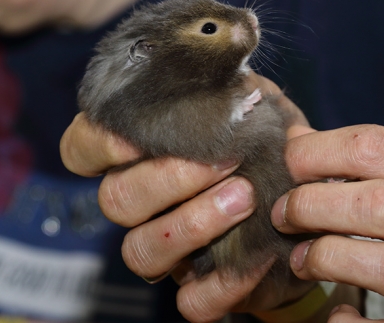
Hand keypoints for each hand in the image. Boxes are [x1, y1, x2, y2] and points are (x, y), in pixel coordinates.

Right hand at [61, 72, 319, 321]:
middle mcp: (142, 208)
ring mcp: (167, 252)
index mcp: (140, 159)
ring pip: (141, 251)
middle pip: (115, 199)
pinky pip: (191, 303)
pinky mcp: (199, 289)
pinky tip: (261, 255)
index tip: (137, 138)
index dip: (99, 144)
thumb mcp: (261, 115)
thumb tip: (241, 82)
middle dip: (166, 178)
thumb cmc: (270, 154)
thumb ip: (245, 94)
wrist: (300, 213)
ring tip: (244, 196)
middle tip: (223, 160)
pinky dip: (223, 284)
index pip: (83, 150)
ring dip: (191, 223)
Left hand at [271, 125, 383, 321]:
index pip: (375, 146)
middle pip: (379, 203)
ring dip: (328, 258)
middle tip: (284, 216)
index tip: (286, 167)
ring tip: (301, 260)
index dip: (313, 153)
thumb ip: (370, 166)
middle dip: (312, 205)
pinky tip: (341, 313)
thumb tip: (299, 138)